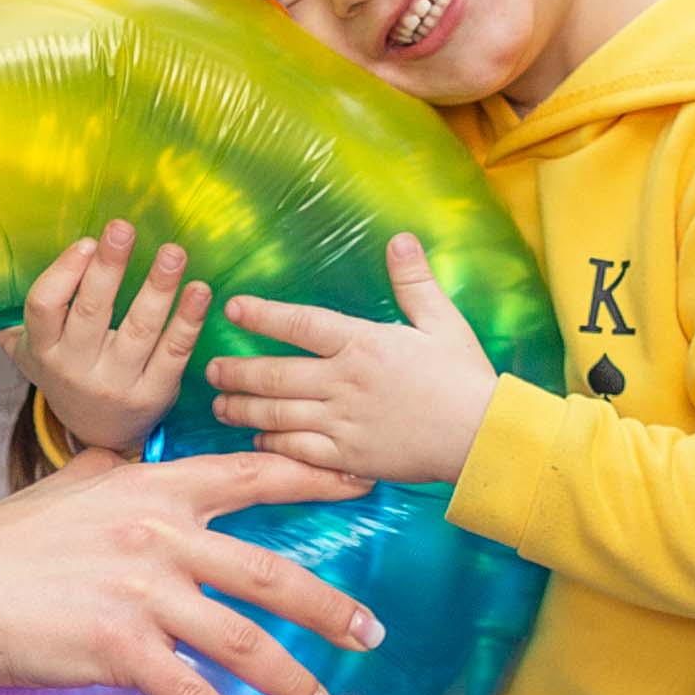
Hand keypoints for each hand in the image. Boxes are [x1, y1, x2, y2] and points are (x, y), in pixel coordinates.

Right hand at [0, 450, 380, 694]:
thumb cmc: (1, 545)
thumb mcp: (66, 486)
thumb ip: (113, 473)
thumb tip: (131, 460)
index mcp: (150, 490)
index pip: (248, 476)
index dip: (312, 481)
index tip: (363, 485)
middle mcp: (157, 536)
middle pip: (268, 571)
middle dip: (329, 607)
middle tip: (370, 633)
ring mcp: (142, 594)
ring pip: (245, 642)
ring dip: (293, 681)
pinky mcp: (120, 649)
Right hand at [12, 218, 209, 455]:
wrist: (100, 437)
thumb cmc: (67, 374)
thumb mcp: (31, 354)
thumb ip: (12, 322)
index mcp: (44, 351)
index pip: (43, 308)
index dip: (64, 274)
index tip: (86, 242)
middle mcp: (77, 369)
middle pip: (92, 313)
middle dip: (109, 268)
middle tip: (123, 228)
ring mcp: (118, 384)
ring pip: (139, 330)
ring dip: (158, 288)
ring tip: (173, 253)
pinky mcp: (154, 395)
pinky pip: (174, 352)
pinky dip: (189, 320)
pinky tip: (200, 290)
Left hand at [207, 232, 501, 490]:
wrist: (484, 437)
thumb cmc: (465, 378)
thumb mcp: (443, 322)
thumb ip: (414, 281)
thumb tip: (400, 239)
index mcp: (363, 343)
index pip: (300, 323)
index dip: (262, 314)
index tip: (234, 307)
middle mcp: (344, 381)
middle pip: (275, 375)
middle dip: (237, 372)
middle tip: (211, 370)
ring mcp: (343, 421)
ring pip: (278, 415)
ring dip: (243, 410)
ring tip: (219, 406)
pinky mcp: (349, 456)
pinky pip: (298, 450)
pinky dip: (272, 445)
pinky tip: (256, 440)